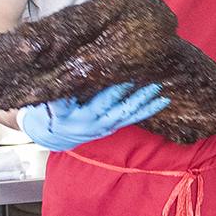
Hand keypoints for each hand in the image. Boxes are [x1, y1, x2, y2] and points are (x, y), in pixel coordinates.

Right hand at [20, 83, 169, 150]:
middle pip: (122, 111)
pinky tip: (161, 102)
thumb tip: (68, 83)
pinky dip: (146, 111)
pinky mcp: (113, 126)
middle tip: (154, 85)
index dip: (115, 92)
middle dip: (139, 98)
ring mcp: (107, 127)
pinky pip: (132, 119)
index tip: (128, 80)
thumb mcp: (51, 106)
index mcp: (82, 117)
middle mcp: (97, 125)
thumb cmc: (51, 114)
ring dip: (148, 106)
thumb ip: (59, 99)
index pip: (102, 103)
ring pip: (130, 117)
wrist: (54, 135)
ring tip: (164, 96)